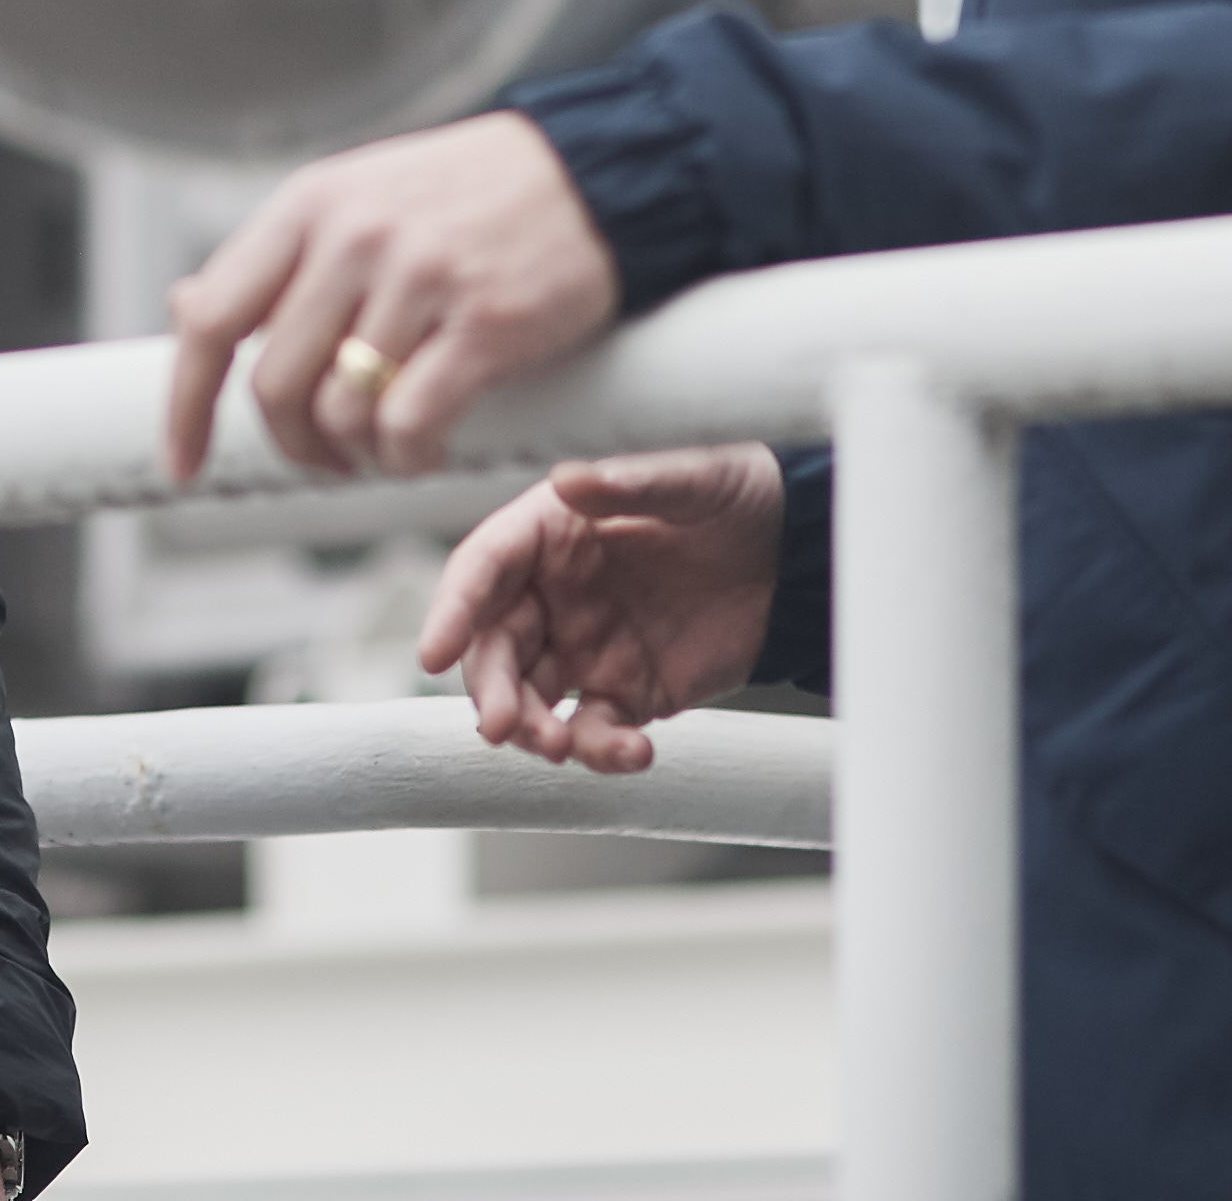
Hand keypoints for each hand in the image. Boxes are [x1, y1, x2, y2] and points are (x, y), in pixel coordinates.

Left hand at [157, 111, 621, 484]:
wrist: (596, 173)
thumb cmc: (472, 195)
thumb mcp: (358, 200)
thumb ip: (281, 261)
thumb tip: (188, 308)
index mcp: (310, 204)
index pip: (212, 316)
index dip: (186, 403)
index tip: (183, 459)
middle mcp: (354, 235)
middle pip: (273, 383)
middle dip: (291, 443)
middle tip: (323, 456)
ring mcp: (419, 277)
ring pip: (340, 411)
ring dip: (356, 454)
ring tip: (386, 445)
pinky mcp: (483, 322)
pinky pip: (410, 425)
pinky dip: (408, 458)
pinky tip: (426, 448)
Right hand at [418, 448, 785, 772]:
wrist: (798, 552)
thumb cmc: (735, 495)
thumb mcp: (692, 478)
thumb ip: (629, 484)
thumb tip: (568, 483)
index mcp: (552, 530)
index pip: (483, 569)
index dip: (452, 609)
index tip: (433, 652)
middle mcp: (555, 592)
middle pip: (495, 647)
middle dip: (491, 691)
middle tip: (505, 727)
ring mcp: (586, 646)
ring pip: (531, 699)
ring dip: (534, 731)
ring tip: (564, 749)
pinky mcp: (626, 691)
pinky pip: (593, 730)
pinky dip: (602, 751)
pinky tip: (637, 753)